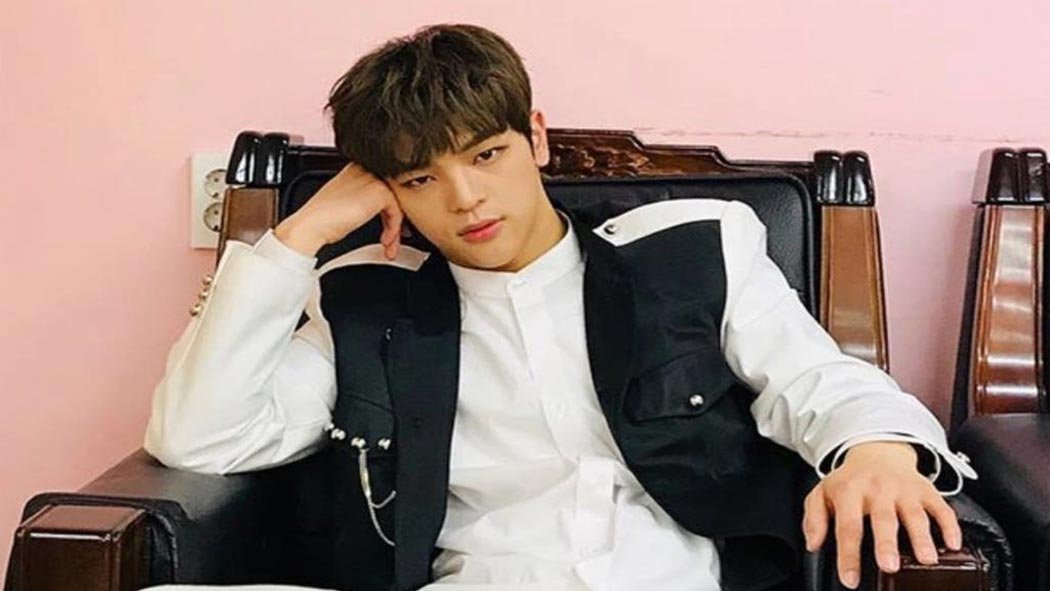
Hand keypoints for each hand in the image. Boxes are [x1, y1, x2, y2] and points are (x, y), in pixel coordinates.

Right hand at [274, 162, 403, 258]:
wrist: (312, 225)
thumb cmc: (323, 219)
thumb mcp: (347, 202)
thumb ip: (364, 199)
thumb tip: (383, 211)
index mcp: (355, 168)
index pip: (382, 186)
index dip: (387, 209)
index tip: (388, 226)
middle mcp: (364, 170)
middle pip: (392, 194)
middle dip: (394, 220)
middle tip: (391, 238)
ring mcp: (371, 179)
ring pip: (396, 203)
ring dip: (394, 228)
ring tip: (388, 243)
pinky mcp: (378, 191)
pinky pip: (396, 211)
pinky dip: (393, 228)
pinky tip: (385, 239)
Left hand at [802, 441, 961, 588]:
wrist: (877, 452)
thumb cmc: (849, 481)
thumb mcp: (822, 494)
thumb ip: (814, 518)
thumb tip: (813, 544)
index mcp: (849, 492)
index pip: (848, 526)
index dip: (848, 555)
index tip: (850, 579)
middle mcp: (878, 490)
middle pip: (883, 519)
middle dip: (886, 543)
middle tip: (888, 566)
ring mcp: (904, 489)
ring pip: (915, 514)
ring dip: (922, 537)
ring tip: (926, 560)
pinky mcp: (926, 490)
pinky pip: (941, 508)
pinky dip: (949, 525)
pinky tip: (952, 544)